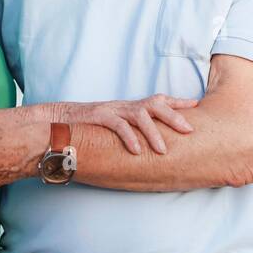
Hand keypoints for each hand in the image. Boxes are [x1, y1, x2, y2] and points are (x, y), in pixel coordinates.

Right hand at [78, 94, 197, 154]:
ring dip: (153, 132)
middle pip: (155, 104)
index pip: (158, 101)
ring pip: (139, 114)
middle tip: (190, 129)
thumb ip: (131, 133)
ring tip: (163, 150)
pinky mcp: (97, 117)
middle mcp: (124, 106)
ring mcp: (111, 110)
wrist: (57, 123)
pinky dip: (128, 137)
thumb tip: (150, 148)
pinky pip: (117, 125)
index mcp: (129, 108)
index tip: (195, 104)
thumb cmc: (88, 129)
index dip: (177, 102)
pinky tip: (137, 151)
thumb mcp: (114, 129)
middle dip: (174, 115)